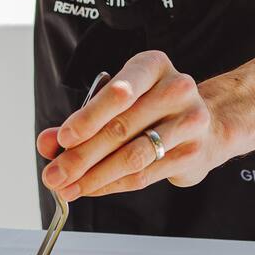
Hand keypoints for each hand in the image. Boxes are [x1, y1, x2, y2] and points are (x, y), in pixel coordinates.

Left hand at [37, 51, 223, 199]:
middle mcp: (176, 89)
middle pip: (121, 128)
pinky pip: (144, 174)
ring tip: (67, 186)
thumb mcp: (117, 101)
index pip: (119, 92)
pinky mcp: (192, 154)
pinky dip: (111, 185)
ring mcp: (189, 122)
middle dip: (80, 155)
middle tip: (54, 174)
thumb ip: (81, 119)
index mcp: (152, 65)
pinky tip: (91, 188)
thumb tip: (47, 143)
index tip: (63, 137)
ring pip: (132, 156)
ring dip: (94, 176)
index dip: (89, 117)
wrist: (208, 125)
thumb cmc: (152, 108)